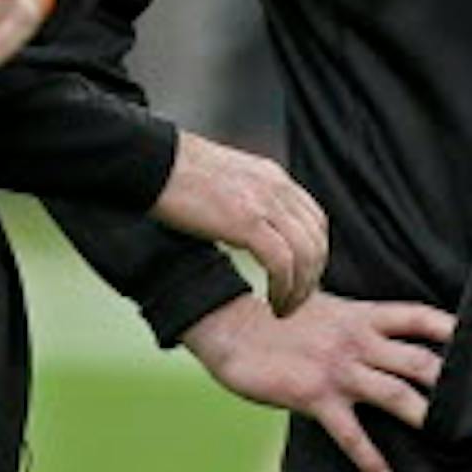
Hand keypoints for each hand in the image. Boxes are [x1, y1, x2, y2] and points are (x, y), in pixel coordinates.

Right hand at [151, 133, 328, 316]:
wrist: (154, 161)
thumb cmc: (178, 175)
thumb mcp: (228, 181)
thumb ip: (248, 200)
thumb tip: (252, 230)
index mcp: (274, 177)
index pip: (315, 221)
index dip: (313, 256)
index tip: (298, 281)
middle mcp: (277, 188)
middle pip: (317, 240)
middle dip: (311, 278)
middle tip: (293, 302)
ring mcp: (264, 203)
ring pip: (307, 255)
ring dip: (301, 290)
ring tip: (283, 309)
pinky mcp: (246, 220)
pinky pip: (282, 262)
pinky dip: (284, 288)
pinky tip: (273, 303)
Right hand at [182, 291, 455, 471]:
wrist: (232, 326)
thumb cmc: (278, 318)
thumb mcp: (325, 306)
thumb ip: (356, 321)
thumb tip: (381, 334)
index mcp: (361, 316)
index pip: (417, 316)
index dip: (449, 328)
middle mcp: (356, 340)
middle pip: (418, 359)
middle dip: (448, 382)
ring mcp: (338, 368)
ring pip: (395, 394)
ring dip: (423, 417)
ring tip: (445, 438)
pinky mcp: (315, 395)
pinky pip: (351, 432)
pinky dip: (370, 458)